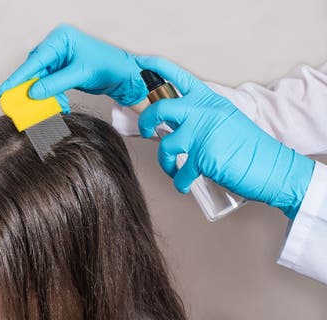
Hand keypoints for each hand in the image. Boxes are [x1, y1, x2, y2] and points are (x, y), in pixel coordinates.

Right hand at [0, 24, 147, 110]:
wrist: (124, 75)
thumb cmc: (108, 66)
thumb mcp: (79, 75)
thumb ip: (54, 84)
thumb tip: (33, 93)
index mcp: (60, 39)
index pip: (35, 60)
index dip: (18, 77)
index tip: (4, 91)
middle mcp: (57, 46)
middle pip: (35, 70)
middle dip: (32, 89)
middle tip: (21, 105)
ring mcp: (59, 58)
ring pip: (41, 80)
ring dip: (45, 96)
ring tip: (55, 106)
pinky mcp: (62, 70)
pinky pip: (49, 84)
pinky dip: (52, 96)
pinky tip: (60, 105)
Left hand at [136, 56, 314, 218]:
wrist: (274, 168)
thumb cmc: (248, 147)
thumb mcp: (224, 119)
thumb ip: (198, 116)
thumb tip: (170, 123)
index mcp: (209, 100)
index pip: (178, 75)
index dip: (156, 67)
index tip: (139, 63)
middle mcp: (204, 112)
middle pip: (160, 108)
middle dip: (146, 121)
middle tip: (147, 130)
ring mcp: (204, 133)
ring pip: (166, 145)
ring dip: (165, 162)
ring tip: (172, 169)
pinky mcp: (204, 157)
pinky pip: (180, 172)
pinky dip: (180, 182)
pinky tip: (184, 185)